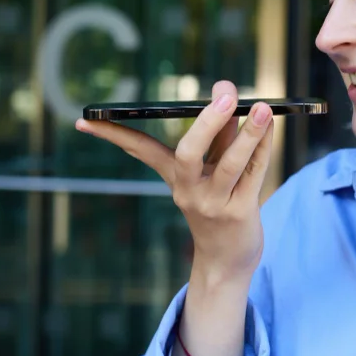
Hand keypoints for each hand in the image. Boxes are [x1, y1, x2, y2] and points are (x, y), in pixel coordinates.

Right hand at [76, 80, 273, 286]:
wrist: (227, 262)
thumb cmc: (220, 206)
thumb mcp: (212, 172)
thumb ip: (220, 136)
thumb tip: (228, 94)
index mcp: (175, 178)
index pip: (141, 151)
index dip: (115, 135)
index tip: (85, 121)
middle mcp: (189, 190)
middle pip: (189, 153)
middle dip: (206, 122)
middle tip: (224, 93)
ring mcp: (213, 204)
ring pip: (229, 164)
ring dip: (248, 133)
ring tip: (261, 107)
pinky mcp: (239, 214)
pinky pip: (254, 174)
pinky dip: (263, 147)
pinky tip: (270, 126)